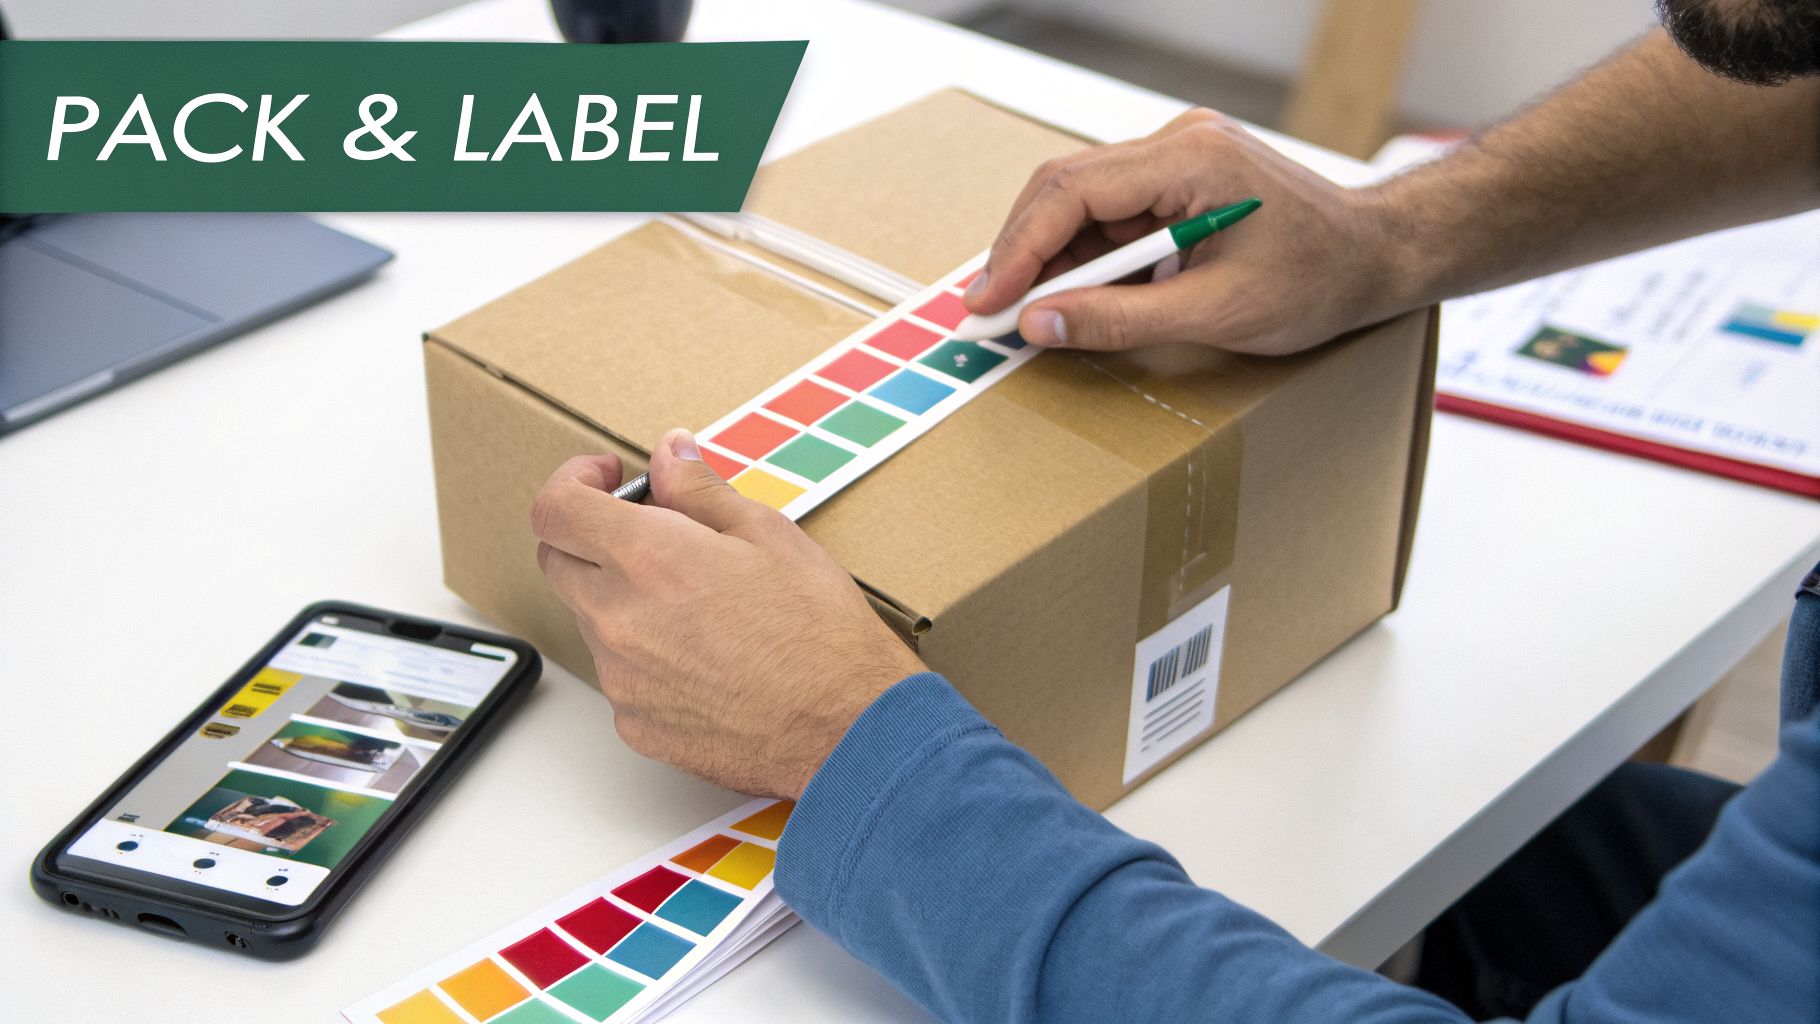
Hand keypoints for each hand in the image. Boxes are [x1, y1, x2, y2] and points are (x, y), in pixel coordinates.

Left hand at [531, 429, 927, 798]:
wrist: (846, 729)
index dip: (572, 481)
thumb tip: (668, 455)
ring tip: (698, 603)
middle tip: (652, 532)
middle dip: (590, 535)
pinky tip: (706, 656)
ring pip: (593, 620)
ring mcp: (622, 680)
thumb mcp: (769, 534)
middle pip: (558, 562)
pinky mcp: (636, 725)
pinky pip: (621, 676)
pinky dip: (647, 655)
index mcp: (646, 560)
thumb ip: (700, 490)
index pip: (555, 508)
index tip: (607, 480)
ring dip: (623, 597)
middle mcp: (618, 620)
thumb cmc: (819, 633)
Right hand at [964, 107, 1411, 354]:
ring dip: (1050, 259)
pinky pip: (1112, 213)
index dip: (1018, 250)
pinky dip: (1085, 257)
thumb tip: (1040, 324)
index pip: (1073, 192)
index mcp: (1191, 158)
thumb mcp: (1216, 313)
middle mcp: (1179, 142)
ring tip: (1023, 313)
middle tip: (987, 311)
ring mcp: (1180, 156)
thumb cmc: (1319, 281)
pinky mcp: (1182, 179)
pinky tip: (1071, 296)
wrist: (1379, 259)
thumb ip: (1119, 319)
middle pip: (1066, 188)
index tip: (987, 301)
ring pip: (1082, 202)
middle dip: (1021, 252)